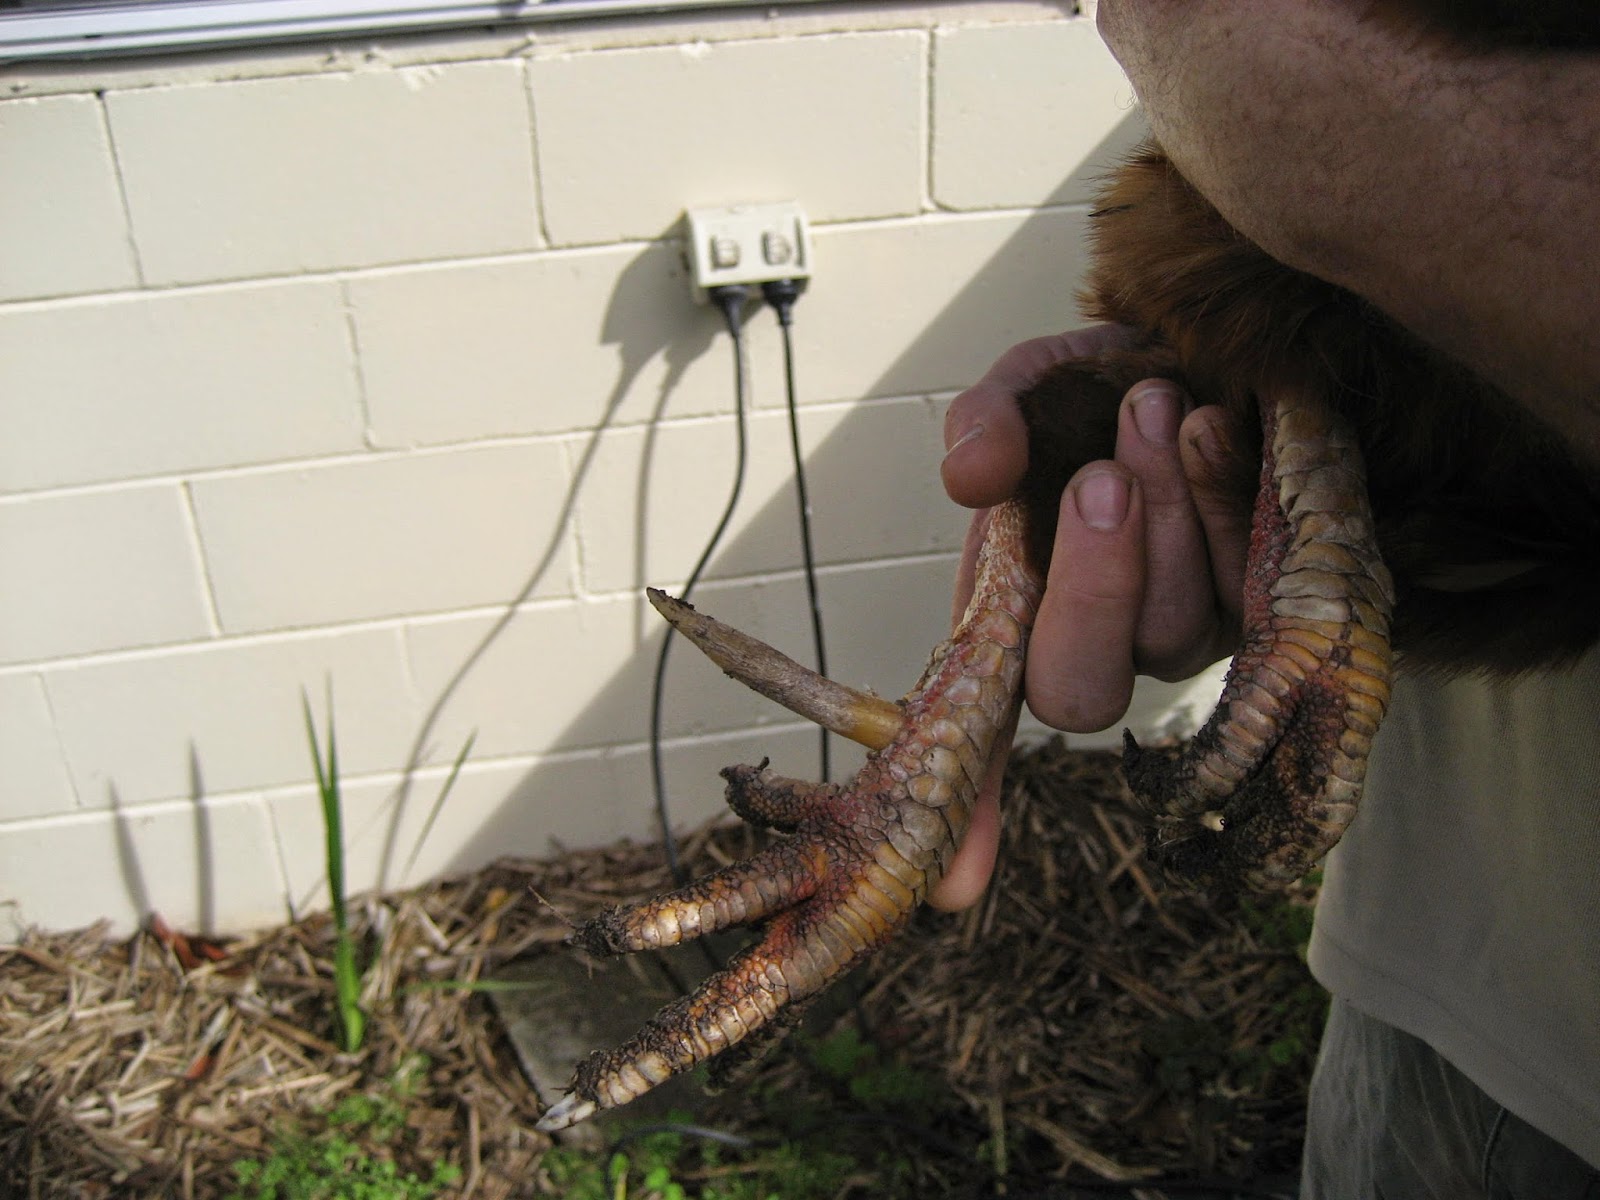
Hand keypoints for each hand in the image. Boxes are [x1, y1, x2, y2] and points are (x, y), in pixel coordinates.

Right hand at [928, 327, 1251, 909]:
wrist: (1222, 343)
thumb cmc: (1108, 387)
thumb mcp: (1033, 389)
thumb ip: (989, 423)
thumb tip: (970, 483)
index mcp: (1016, 618)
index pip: (976, 734)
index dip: (966, 815)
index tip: (950, 893)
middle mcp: (1100, 648)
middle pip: (1080, 692)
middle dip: (1092, 590)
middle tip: (1096, 482)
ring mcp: (1192, 635)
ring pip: (1175, 630)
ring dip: (1163, 516)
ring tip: (1153, 405)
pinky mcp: (1276, 608)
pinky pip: (1252, 582)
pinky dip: (1226, 498)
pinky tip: (1214, 424)